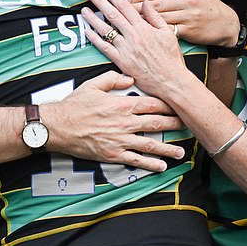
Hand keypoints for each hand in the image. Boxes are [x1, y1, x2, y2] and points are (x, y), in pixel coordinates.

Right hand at [47, 70, 185, 172]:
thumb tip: (131, 78)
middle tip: (188, 126)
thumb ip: (114, 78)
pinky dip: (150, 164)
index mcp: (123, 104)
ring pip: (151, 144)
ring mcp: (121, 140)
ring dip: (168, 148)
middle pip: (157, 123)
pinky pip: (136, 160)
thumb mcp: (94, 84)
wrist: (58, 126)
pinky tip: (162, 166)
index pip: (153, 104)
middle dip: (175, 125)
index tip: (180, 105)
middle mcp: (126, 122)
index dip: (169, 105)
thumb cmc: (75, 104)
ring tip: (181, 151)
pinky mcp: (114, 154)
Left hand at [81, 0, 192, 98]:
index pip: (125, 6)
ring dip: (93, 19)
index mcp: (144, 28)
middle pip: (112, 15)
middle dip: (99, 1)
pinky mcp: (122, 62)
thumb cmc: (171, 59)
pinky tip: (88, 32)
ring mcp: (126, 49)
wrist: (171, 81)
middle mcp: (133, 36)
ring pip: (106, 30)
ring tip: (84, 9)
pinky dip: (95, 39)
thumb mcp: (168, 33)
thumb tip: (145, 2)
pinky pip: (105, 48)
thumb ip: (155, 16)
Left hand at [127, 0, 239, 45]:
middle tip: (115, 10)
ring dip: (139, 20)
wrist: (225, 23)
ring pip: (158, 18)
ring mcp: (188, 16)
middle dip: (133, 8)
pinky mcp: (189, 30)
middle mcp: (186, 0)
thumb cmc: (207, 1)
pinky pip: (167, 30)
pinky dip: (153, 32)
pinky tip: (140, 33)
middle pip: (154, 4)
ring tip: (123, 22)